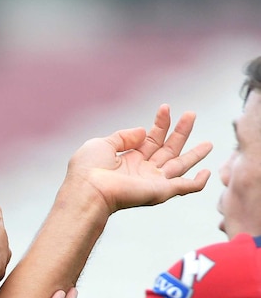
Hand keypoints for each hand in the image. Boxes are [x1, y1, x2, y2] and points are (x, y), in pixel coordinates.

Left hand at [65, 104, 211, 213]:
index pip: (150, 139)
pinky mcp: (161, 191)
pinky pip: (185, 188)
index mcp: (128, 160)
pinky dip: (197, 182)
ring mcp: (153, 181)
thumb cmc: (88, 169)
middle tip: (191, 114)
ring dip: (194, 154)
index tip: (165, 107)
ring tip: (209, 142)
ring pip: (179, 166)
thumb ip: (123, 136)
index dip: (160, 123)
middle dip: (180, 132)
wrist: (88, 190)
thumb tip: (143, 130)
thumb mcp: (102, 144)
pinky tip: (206, 173)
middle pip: (167, 149)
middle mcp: (143, 171)